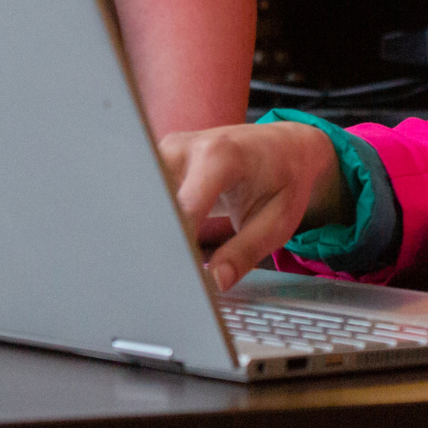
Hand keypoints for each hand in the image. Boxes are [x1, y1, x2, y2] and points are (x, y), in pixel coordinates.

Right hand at [157, 121, 347, 290]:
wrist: (283, 145)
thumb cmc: (284, 180)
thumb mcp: (278, 221)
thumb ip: (245, 251)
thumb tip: (216, 281)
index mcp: (220, 155)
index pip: (184, 209)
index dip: (178, 246)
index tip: (180, 278)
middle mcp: (186, 147)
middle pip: (153, 198)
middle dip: (154, 236)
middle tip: (164, 274)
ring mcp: (168, 149)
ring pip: (143, 196)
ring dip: (149, 228)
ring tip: (160, 258)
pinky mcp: (158, 158)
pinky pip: (146, 192)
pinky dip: (151, 218)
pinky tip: (158, 239)